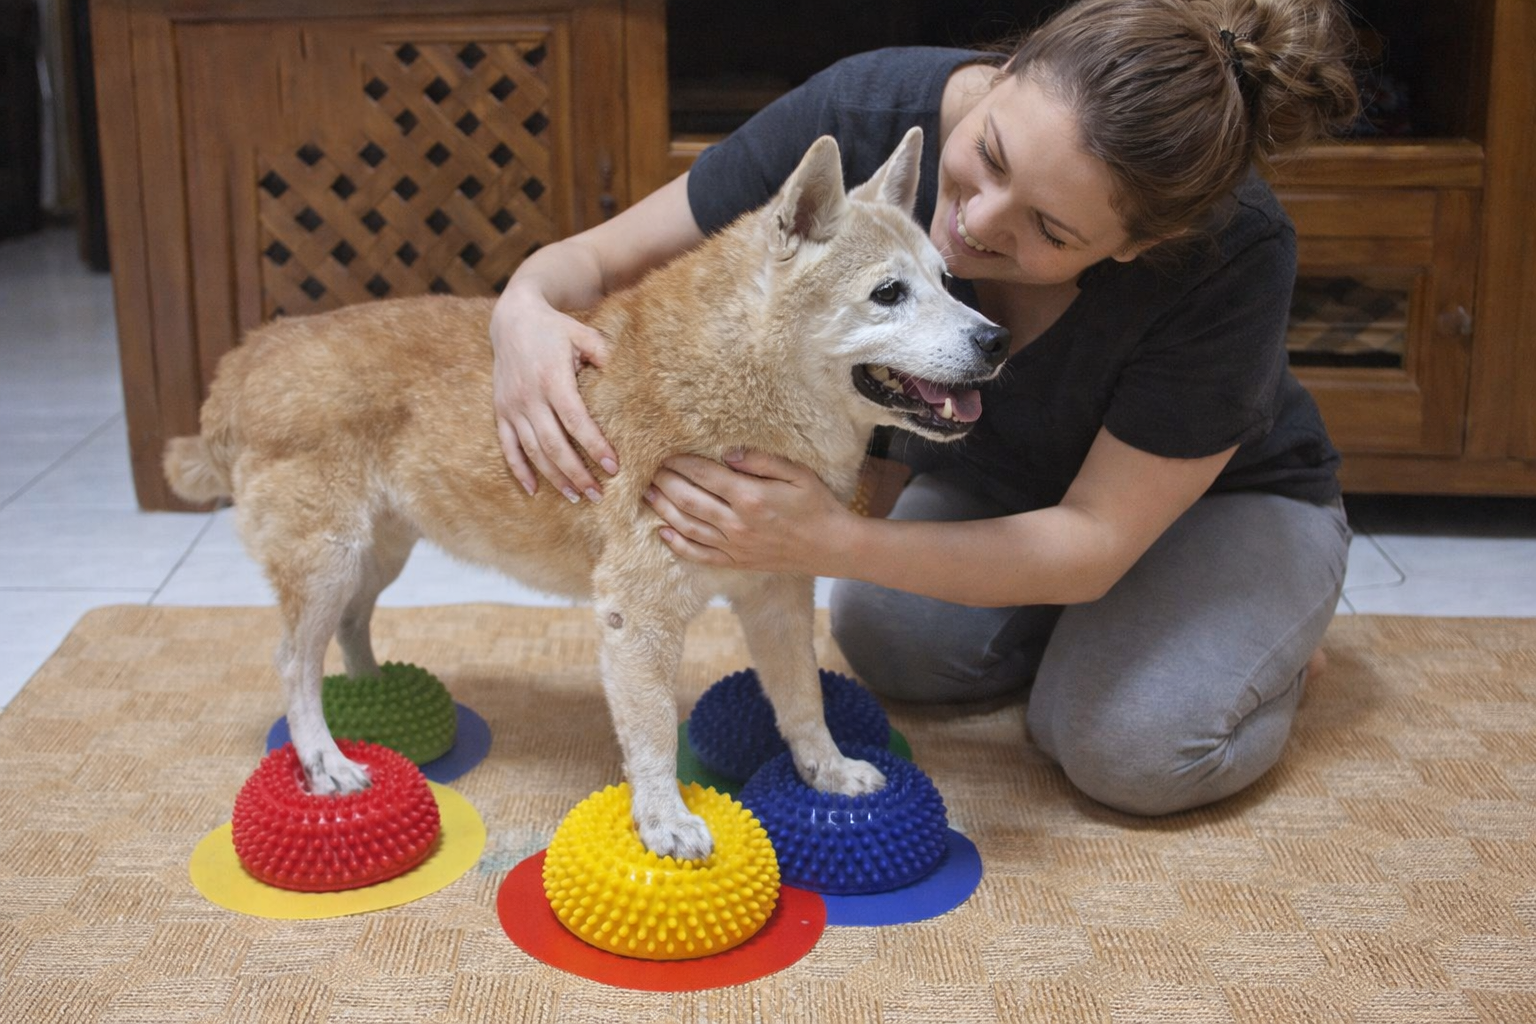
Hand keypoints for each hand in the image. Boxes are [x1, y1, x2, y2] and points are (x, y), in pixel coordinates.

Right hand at [490, 287, 617, 500]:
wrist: (512, 318)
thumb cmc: (554, 328)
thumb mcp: (582, 333)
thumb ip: (604, 354)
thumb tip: (628, 377)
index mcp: (553, 379)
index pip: (576, 421)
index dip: (594, 446)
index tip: (614, 467)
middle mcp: (529, 396)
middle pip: (554, 444)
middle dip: (576, 473)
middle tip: (597, 495)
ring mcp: (512, 406)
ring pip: (532, 450)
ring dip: (553, 477)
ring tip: (575, 496)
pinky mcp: (501, 411)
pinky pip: (507, 446)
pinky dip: (519, 470)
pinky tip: (533, 489)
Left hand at [645, 450, 853, 574]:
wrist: (830, 546)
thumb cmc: (816, 505)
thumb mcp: (796, 473)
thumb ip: (760, 460)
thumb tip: (726, 453)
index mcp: (750, 497)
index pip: (704, 475)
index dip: (681, 463)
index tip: (668, 454)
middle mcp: (736, 523)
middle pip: (688, 500)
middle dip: (666, 482)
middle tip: (652, 470)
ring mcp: (734, 546)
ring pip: (687, 527)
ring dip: (663, 509)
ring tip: (649, 494)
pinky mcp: (736, 562)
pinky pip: (699, 555)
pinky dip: (678, 545)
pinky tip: (663, 533)